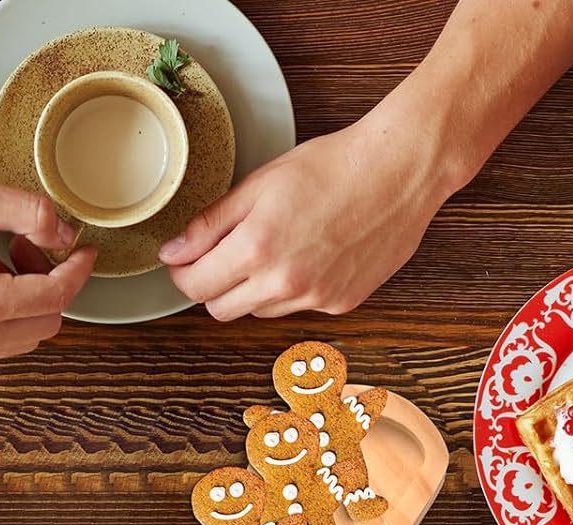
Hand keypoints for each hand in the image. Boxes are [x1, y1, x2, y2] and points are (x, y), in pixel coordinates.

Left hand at [158, 111, 447, 320]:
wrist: (399, 170)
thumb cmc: (333, 166)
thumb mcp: (260, 184)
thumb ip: (210, 223)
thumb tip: (173, 253)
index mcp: (257, 248)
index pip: (195, 287)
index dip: (183, 274)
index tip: (185, 261)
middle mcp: (283, 283)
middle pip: (221, 309)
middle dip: (214, 285)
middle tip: (224, 255)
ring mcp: (313, 299)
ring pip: (259, 311)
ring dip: (255, 289)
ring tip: (278, 246)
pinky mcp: (339, 304)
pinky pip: (298, 308)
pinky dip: (293, 289)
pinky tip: (311, 254)